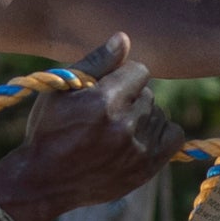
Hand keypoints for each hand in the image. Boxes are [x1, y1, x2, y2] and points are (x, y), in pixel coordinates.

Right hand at [0, 37, 179, 220]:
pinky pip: (175, 136)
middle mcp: (125, 125)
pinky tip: (140, 136)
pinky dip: (161, 132)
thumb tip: (124, 39)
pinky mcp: (146, 169)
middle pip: (148, 93)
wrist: (45, 182)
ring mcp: (138, 149)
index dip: (122, 77)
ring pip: (159, 114)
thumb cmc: (49, 130)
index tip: (107, 89)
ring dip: (143, 116)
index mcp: (104, 101)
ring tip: (117, 128)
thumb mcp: (62, 89)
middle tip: (107, 113)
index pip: (139, 70)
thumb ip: (96, 61)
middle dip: (130, 98)